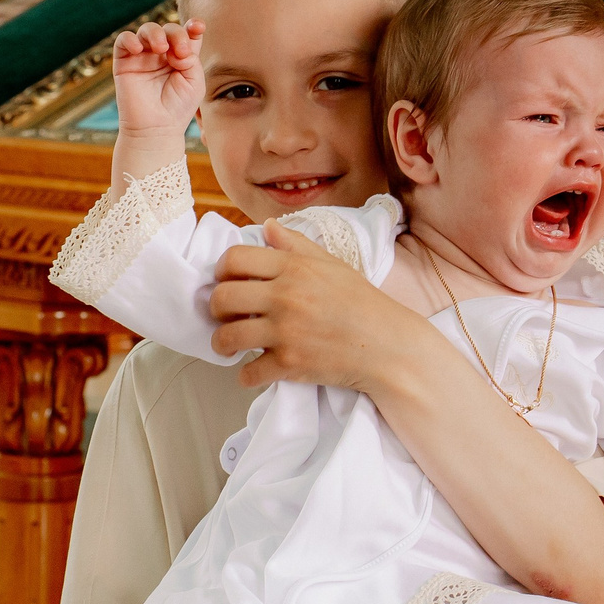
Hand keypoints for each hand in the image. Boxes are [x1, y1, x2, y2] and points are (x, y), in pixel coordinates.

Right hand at [111, 19, 206, 137]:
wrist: (155, 129)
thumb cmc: (178, 108)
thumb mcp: (194, 81)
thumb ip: (191, 58)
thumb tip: (175, 47)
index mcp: (181, 57)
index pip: (187, 33)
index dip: (193, 25)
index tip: (197, 27)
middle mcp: (162, 54)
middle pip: (169, 29)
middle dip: (176, 34)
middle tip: (180, 52)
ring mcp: (143, 57)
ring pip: (147, 29)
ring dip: (155, 33)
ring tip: (161, 48)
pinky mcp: (125, 63)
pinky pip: (123, 40)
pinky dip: (130, 39)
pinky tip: (139, 49)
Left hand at [210, 224, 432, 390]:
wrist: (388, 345)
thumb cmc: (361, 302)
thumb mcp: (332, 264)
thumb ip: (296, 245)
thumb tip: (267, 227)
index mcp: (294, 268)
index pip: (234, 258)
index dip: (222, 271)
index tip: (227, 282)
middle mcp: (286, 296)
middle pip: (222, 297)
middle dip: (216, 309)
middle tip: (225, 316)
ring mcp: (286, 331)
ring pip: (227, 337)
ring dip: (223, 343)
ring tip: (230, 345)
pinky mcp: (290, 364)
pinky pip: (248, 373)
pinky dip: (247, 375)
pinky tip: (255, 370)